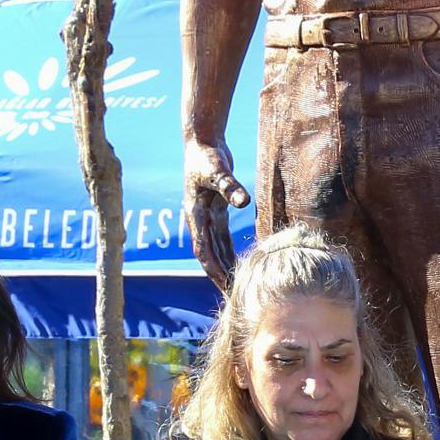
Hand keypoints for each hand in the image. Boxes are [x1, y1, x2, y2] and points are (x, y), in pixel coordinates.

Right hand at [183, 136, 249, 289]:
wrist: (201, 142)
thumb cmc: (207, 155)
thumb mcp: (218, 170)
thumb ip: (231, 186)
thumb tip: (243, 201)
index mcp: (195, 214)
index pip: (203, 249)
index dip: (213, 267)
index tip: (223, 284)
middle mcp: (199, 220)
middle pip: (208, 255)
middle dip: (219, 275)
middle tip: (233, 297)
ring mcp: (206, 217)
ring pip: (215, 249)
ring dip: (224, 268)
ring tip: (236, 288)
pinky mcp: (216, 211)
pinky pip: (222, 238)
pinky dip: (229, 253)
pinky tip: (239, 265)